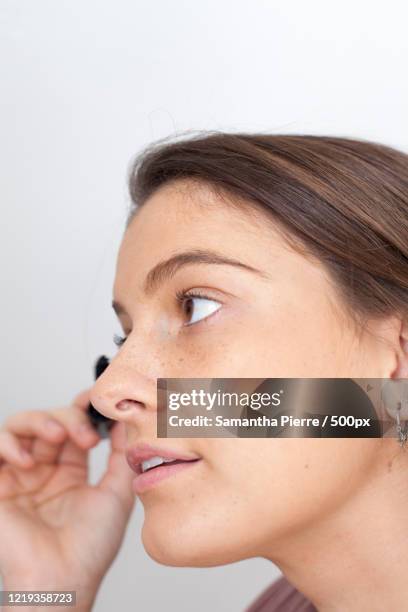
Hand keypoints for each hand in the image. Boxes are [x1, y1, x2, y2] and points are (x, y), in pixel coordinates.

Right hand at [0, 389, 135, 608]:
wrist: (61, 582)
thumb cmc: (89, 548)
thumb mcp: (116, 494)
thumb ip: (121, 455)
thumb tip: (129, 420)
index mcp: (70, 472)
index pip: (73, 426)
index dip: (84, 408)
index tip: (99, 399)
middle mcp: (44, 470)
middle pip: (50, 420)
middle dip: (69, 418)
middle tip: (86, 436)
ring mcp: (19, 476)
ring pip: (21, 426)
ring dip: (40, 421)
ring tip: (58, 437)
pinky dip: (8, 444)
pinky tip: (27, 461)